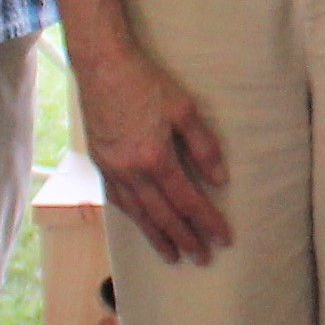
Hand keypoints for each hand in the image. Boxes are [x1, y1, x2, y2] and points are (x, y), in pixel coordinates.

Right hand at [72, 41, 231, 264]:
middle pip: (163, 215)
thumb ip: (203, 146)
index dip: (207, 221)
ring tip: (172, 256)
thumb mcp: (184, 109)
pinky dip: (133, 216)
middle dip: (184, 239)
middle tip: (202, 259)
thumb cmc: (146, 82)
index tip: (224, 239)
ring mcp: (112, 170)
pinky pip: (118, 200)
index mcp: (155, 159)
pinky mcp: (100, 163)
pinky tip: (142, 223)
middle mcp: (132, 172)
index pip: (188, 200)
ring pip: (138, 213)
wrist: (102, 66)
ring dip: (157, 236)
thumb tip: (220, 179)